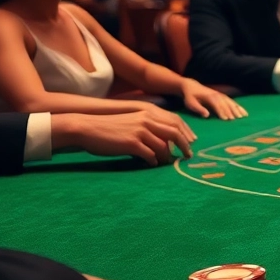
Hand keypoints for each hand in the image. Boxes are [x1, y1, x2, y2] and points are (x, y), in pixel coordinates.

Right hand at [53, 109, 195, 165]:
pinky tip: (152, 165)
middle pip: (174, 133)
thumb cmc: (108, 127)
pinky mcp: (132, 144)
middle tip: (188, 155)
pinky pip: (150, 155)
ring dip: (167, 157)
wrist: (88, 128)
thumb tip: (161, 141)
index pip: (174, 121)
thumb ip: (146, 127)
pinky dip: (153, 162)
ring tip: (166, 163)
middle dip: (184, 145)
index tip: (191, 142)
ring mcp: (140, 132)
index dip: (186, 132)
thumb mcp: (131, 121)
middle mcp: (146, 121)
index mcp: (147, 114)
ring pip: (163, 146)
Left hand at [180, 79, 246, 120]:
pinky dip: (239, 107)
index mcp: (209, 97)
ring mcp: (221, 95)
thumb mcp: (190, 103)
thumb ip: (198, 109)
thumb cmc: (190, 97)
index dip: (222, 112)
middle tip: (237, 120)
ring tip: (243, 117)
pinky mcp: (223, 97)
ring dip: (237, 109)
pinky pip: (233, 102)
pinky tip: (244, 113)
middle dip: (232, 112)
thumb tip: (207, 115)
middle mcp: (217, 95)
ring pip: (231, 102)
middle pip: (226, 104)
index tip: (226, 119)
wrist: (192, 86)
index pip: (217, 105)